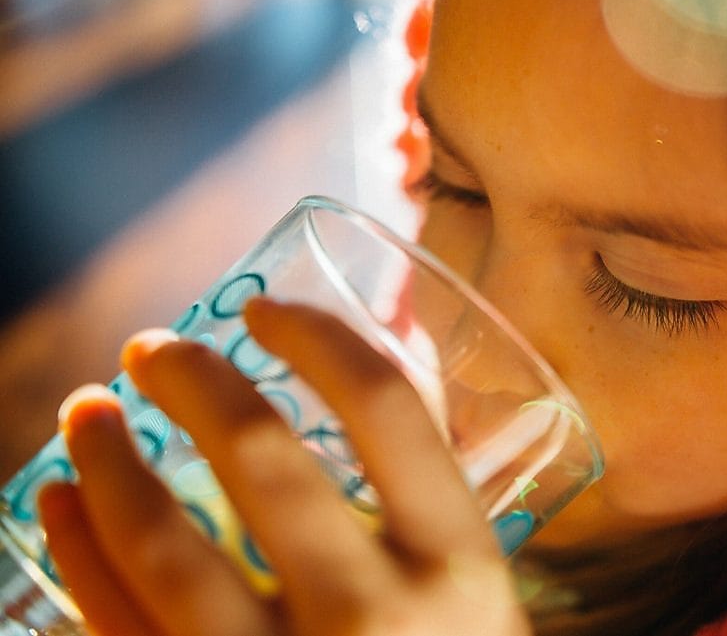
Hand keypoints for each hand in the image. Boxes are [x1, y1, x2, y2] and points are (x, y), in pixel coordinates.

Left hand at [37, 299, 532, 635]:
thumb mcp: (480, 605)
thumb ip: (433, 511)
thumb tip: (379, 377)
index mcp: (462, 569)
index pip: (389, 409)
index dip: (318, 338)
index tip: (266, 312)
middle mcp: (377, 617)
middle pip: (263, 457)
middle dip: (191, 380)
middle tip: (152, 350)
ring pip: (165, 545)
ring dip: (105, 462)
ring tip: (83, 412)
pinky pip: (117, 628)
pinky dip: (75, 555)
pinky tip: (56, 507)